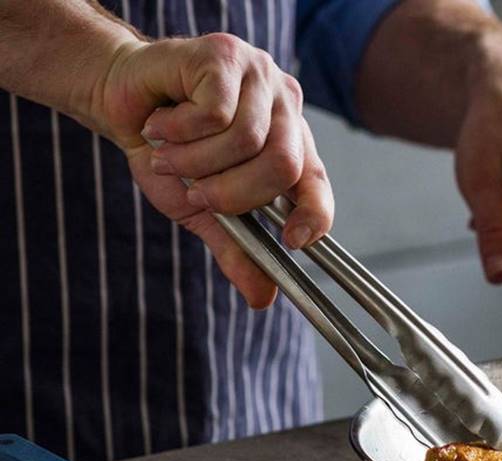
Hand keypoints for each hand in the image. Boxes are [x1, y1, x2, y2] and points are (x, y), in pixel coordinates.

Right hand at [93, 34, 333, 307]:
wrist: (120, 101)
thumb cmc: (167, 151)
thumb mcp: (202, 210)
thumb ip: (236, 248)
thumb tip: (263, 299)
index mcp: (290, 144)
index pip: (317, 183)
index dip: (315, 214)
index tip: (293, 242)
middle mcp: (285, 109)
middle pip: (282, 167)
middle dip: (232, 194)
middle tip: (196, 192)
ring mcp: (260, 78)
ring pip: (246, 141)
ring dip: (196, 161)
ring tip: (170, 153)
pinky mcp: (227, 56)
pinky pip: (216, 113)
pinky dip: (180, 130)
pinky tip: (162, 123)